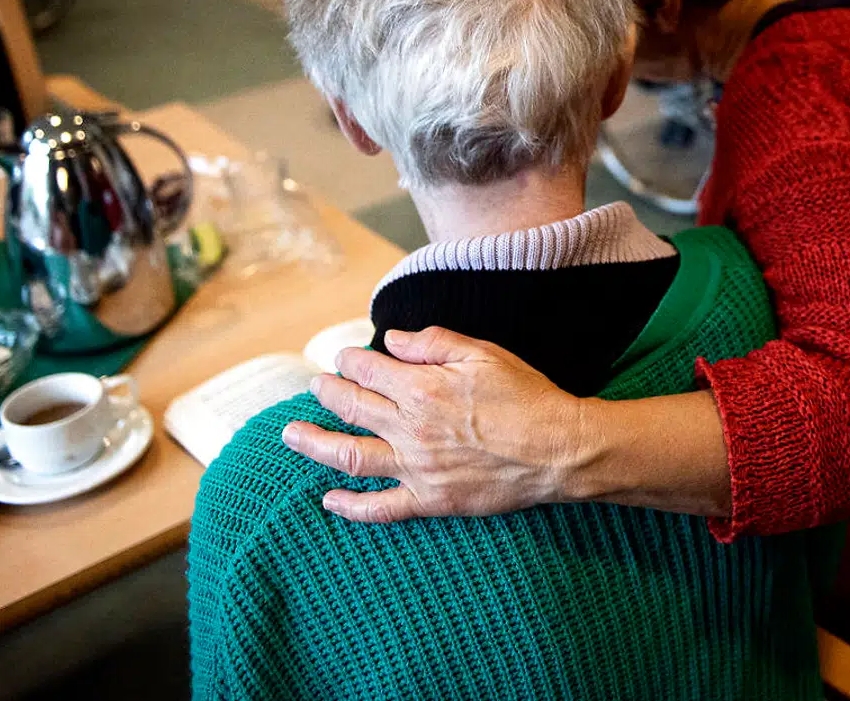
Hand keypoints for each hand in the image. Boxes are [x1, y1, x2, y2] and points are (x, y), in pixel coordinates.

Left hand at [280, 327, 584, 522]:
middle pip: (353, 408)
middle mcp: (411, 429)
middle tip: (314, 386)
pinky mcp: (431, 501)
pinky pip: (381, 508)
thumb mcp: (482, 354)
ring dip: (316, 445)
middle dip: (327, 394)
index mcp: (422, 388)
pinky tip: (329, 500)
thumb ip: (432, 343)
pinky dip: (351, 507)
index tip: (342, 357)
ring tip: (290, 436)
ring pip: (352, 456)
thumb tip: (390, 340)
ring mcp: (418, 468)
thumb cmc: (526, 397)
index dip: (350, 360)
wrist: (558, 450)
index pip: (369, 370)